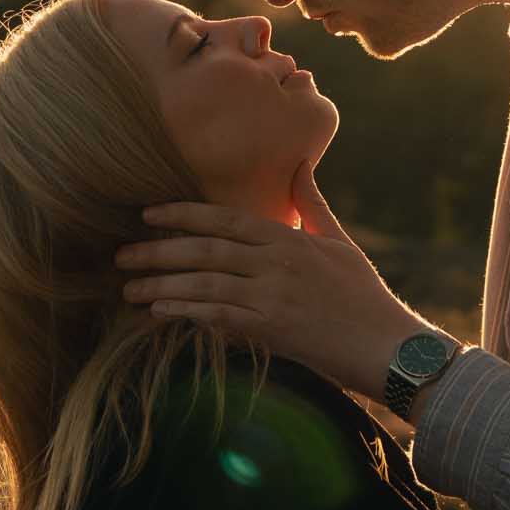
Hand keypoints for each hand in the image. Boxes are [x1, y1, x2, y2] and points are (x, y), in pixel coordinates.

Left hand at [114, 163, 430, 398]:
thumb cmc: (365, 296)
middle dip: (158, 250)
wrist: (389, 347)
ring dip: (162, 284)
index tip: (148, 213)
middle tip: (120, 255)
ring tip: (128, 289)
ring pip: (205, 282)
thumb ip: (313, 204)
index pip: (226, 217)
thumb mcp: (340, 242)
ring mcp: (273, 295)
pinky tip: (160, 312)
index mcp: (291, 237)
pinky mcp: (273, 330)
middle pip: (205, 249)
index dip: (183, 213)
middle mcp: (277, 261)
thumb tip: (300, 163)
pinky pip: (219, 316)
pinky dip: (186, 311)